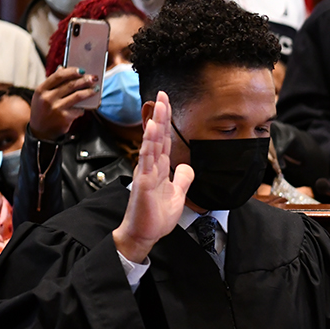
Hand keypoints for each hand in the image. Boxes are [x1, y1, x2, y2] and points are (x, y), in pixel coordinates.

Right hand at [30, 67, 98, 139]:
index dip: (72, 71)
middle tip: (94, 78)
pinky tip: (85, 106)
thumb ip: (52, 83)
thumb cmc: (43, 110)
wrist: (41, 131)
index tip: (82, 70)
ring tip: (95, 89)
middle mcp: (48, 98)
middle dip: (85, 80)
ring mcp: (56, 108)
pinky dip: (83, 107)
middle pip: (71, 85)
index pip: (58, 76)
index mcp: (41, 90)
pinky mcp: (65, 117)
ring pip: (78, 96)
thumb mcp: (42, 95)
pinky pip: (79, 109)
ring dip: (89, 91)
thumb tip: (63, 68)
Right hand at [112, 91, 192, 262]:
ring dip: (156, 123)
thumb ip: (182, 179)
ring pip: (152, 142)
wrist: (144, 234)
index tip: (166, 103)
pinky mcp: (143, 181)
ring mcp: (146, 172)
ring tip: (159, 105)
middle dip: (161, 115)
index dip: (166, 122)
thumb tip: (186, 166)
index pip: (164, 139)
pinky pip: (147, 159)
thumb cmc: (155, 215)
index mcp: (159, 168)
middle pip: (157, 136)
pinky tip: (152, 129)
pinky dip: (149, 143)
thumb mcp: (177, 194)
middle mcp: (151, 166)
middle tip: (163, 95)